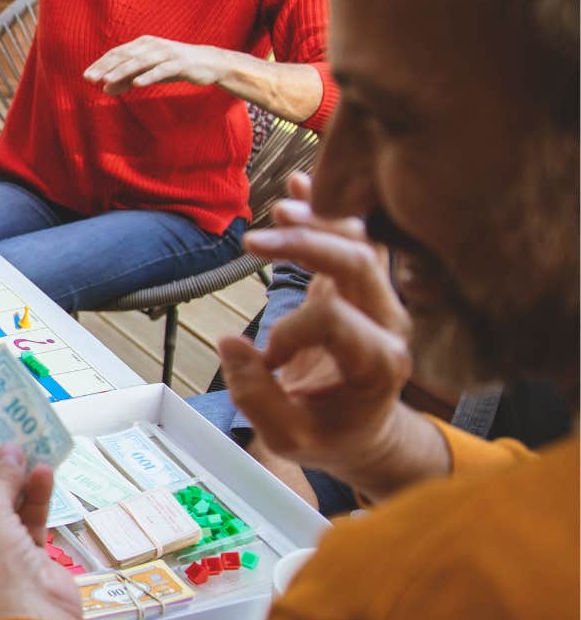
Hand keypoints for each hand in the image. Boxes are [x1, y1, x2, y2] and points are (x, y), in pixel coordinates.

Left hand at [83, 36, 231, 95]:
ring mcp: (166, 53)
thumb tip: (105, 89)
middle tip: (90, 78)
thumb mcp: (147, 74)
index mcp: (142, 44)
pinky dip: (149, 75)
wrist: (208, 63)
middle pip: (125, 55)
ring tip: (107, 80)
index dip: (101, 64)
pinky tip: (137, 83)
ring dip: (122, 71)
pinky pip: (162, 69)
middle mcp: (152, 45)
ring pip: (140, 62)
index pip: (117, 53)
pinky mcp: (180, 63)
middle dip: (106, 67)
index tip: (86, 76)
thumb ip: (126, 80)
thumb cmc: (173, 67)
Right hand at [219, 174, 446, 499]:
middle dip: (304, 245)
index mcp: (378, 365)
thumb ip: (256, 395)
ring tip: (278, 210)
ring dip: (316, 220)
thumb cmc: (329, 435)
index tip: (266, 357)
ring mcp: (380, 302)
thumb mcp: (288, 438)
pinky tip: (299, 181)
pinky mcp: (361, 287)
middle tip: (253, 244)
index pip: (332, 321)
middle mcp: (390, 325)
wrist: (368, 433)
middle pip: (356, 263)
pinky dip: (325, 210)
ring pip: (359, 242)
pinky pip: (353, 239)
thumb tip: (230, 343)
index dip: (289, 331)